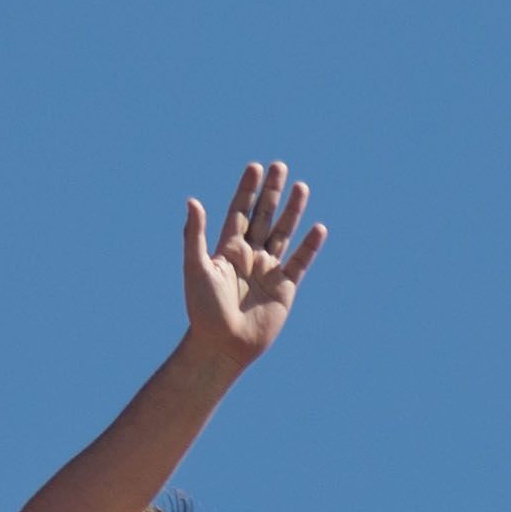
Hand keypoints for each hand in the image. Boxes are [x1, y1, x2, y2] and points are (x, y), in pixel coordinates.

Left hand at [178, 162, 324, 370]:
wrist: (223, 345)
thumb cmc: (203, 309)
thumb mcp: (196, 267)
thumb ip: (195, 234)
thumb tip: (193, 201)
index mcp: (227, 249)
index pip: (240, 211)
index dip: (247, 190)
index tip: (255, 167)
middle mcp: (249, 256)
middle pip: (263, 216)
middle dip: (271, 192)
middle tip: (279, 166)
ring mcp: (268, 270)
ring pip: (283, 233)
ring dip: (292, 211)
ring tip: (301, 186)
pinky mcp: (285, 287)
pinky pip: (300, 262)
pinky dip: (309, 245)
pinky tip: (317, 228)